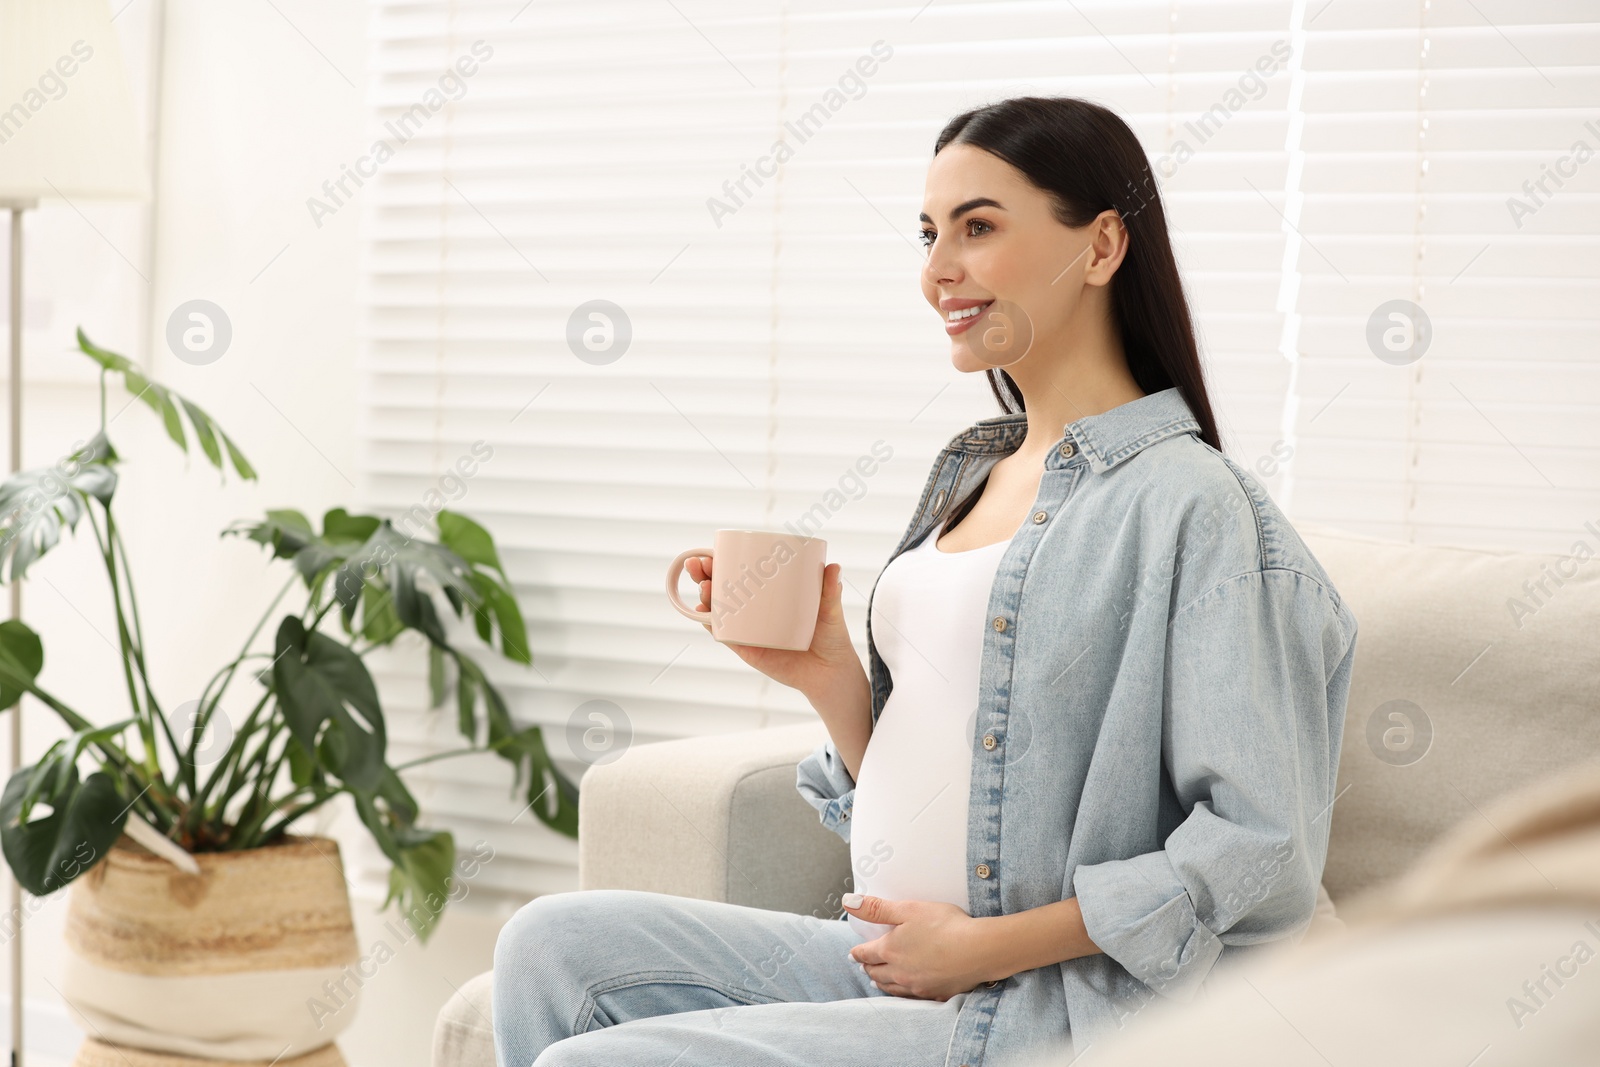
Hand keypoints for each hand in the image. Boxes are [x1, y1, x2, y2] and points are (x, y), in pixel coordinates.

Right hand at [685, 556, 863, 699]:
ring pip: (718, 609)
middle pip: (722, 587)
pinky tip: (702, 613)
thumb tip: (834, 567)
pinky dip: (710, 624)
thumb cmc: (830, 636)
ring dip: (704, 596)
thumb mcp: (830, 610)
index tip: (712, 549)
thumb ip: (831, 590)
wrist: (830, 673)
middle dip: (704, 574)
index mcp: (769, 594)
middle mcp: (754, 610)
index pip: (740, 572)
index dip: (722, 559)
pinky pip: (724, 635)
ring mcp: (748, 629)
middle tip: (698, 565)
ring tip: (703, 586)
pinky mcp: (747, 649)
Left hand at [842, 894, 994, 1000]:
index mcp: (890, 950)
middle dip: (868, 967)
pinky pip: (911, 997)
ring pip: (891, 988)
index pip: (866, 954)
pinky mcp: (935, 994)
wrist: (979, 950)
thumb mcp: (908, 909)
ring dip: (881, 983)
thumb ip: (876, 908)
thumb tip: (848, 902)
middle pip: (876, 972)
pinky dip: (902, 993)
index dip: (857, 953)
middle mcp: (899, 972)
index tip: (852, 954)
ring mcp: (917, 986)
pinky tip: (905, 991)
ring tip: (877, 981)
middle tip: (863, 965)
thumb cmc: (945, 925)